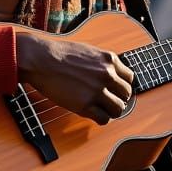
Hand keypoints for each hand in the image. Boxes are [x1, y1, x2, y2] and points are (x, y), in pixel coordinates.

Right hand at [17, 31, 133, 125]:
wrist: (41, 59)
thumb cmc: (59, 53)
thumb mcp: (89, 51)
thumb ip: (102, 62)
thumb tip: (109, 73)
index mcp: (109, 60)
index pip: (129, 78)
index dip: (121, 85)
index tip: (115, 90)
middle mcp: (107, 75)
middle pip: (126, 94)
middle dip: (119, 98)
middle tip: (108, 101)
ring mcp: (97, 90)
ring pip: (118, 109)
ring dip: (111, 111)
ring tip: (102, 110)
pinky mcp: (85, 104)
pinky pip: (104, 119)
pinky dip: (101, 119)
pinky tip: (93, 115)